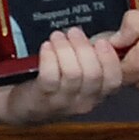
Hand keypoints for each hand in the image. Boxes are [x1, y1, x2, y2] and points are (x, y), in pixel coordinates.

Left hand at [0, 27, 124, 123]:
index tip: (101, 41)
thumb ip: (90, 60)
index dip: (110, 59)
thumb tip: (96, 37)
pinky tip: (46, 46)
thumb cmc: (55, 85)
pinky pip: (50, 77)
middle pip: (93, 74)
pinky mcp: (42, 99)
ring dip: (65, 49)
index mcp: (97, 95)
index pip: (114, 80)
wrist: (24, 107)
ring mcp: (63, 103)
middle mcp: (84, 102)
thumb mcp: (78, 78)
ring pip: (72, 74)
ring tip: (57, 36)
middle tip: (73, 31)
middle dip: (83, 48)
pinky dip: (49, 58)